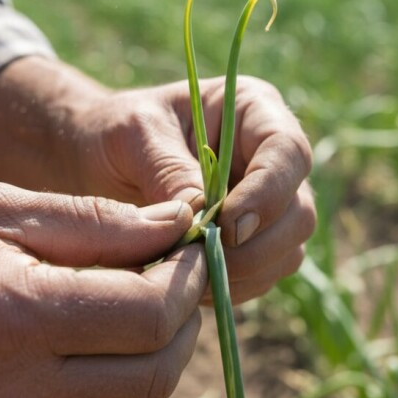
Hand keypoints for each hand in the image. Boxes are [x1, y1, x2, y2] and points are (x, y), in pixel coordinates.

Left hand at [0, 56, 315, 303]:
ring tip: (186, 275)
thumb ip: (169, 171)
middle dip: (255, 247)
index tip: (226, 228)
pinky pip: (264, 275)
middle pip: (298, 211)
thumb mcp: (134, 136)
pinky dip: (232, 287)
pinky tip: (188, 285)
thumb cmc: (117, 133)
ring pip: (287, 251)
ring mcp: (272, 203)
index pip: (288, 153)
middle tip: (200, 262)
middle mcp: (274, 157)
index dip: (267, 195)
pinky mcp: (257, 242)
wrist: (99, 161)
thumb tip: (202, 220)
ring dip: (242, 273)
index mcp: (254, 110)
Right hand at [0, 183, 204, 397]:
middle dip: (185, 317)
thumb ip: (95, 221)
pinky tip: (107, 335)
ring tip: (141, 297)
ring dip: (159, 349)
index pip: (148, 313)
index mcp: (13, 316)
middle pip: (157, 371)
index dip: (190, 277)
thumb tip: (179, 222)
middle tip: (175, 272)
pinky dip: (123, 377)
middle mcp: (18, 390)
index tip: (195, 246)